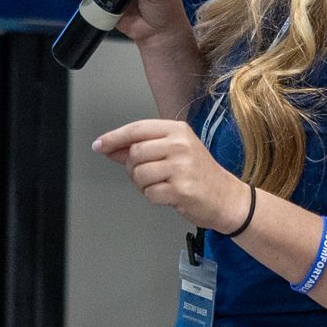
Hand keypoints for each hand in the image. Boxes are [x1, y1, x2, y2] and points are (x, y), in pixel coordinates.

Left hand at [93, 118, 248, 231]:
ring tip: (160, 184)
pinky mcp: (181, 189)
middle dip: (133, 167)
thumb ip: (142, 148)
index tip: (99, 145)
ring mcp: (181, 167)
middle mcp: (180, 145)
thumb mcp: (173, 152)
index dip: (114, 137)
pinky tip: (168, 195)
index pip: (137, 129)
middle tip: (147, 174)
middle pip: (135, 153)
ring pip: (139, 174)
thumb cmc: (199, 173)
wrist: (226, 197)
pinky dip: (153, 197)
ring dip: (142, 184)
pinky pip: (149, 193)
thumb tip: (111, 148)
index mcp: (177, 130)